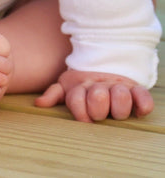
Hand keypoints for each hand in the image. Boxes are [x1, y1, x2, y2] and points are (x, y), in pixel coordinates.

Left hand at [35, 69, 153, 121]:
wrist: (107, 62)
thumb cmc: (85, 83)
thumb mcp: (68, 85)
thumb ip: (54, 94)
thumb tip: (39, 104)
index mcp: (82, 85)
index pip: (77, 100)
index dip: (80, 113)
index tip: (85, 120)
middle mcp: (100, 85)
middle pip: (98, 98)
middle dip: (98, 109)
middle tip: (100, 113)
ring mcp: (118, 86)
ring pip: (121, 96)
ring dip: (120, 107)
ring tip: (116, 111)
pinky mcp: (135, 88)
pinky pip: (143, 97)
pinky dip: (142, 105)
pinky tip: (137, 110)